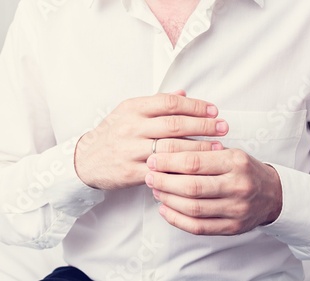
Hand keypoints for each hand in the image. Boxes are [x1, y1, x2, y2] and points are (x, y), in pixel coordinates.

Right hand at [74, 91, 228, 189]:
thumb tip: (183, 93)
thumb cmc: (111, 134)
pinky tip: (197, 169)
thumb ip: (156, 103)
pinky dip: (181, 170)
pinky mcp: (131, 171)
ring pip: (171, 148)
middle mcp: (131, 127)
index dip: (195, 106)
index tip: (213, 111)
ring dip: (198, 148)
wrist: (85, 160)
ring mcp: (131, 150)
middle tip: (223, 127)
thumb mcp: (128, 112)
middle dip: (203, 125)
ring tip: (218, 147)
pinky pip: (162, 170)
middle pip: (174, 124)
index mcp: (132, 109)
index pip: (169, 103)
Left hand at [145, 148, 282, 234]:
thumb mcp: (228, 152)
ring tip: (155, 190)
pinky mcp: (233, 227)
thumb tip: (162, 151)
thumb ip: (200, 151)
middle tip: (149, 176)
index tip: (153, 159)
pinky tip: (164, 209)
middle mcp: (238, 186)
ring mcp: (237, 209)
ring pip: (193, 208)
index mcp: (236, 162)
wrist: (273, 194)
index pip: (194, 162)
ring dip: (168, 199)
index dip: (168, 161)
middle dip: (164, 181)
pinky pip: (199, 227)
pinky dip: (177, 219)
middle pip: (191, 186)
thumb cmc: (242, 170)